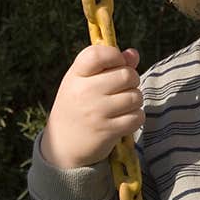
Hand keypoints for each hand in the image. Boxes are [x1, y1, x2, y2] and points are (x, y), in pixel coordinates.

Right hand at [41, 46, 143, 168]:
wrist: (62, 145)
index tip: (116, 64)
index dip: (115, 55)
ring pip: (136, 96)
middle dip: (132, 81)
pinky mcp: (107, 130)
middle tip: (121, 90)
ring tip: (121, 106)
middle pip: (127, 75)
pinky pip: (137, 117)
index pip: (98, 54)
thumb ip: (110, 66)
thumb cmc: (79, 107)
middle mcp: (84, 92)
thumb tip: (134, 53)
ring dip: (134, 101)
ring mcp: (95, 112)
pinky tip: (123, 120)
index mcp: (76, 75)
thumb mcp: (85, 82)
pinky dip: (135, 118)